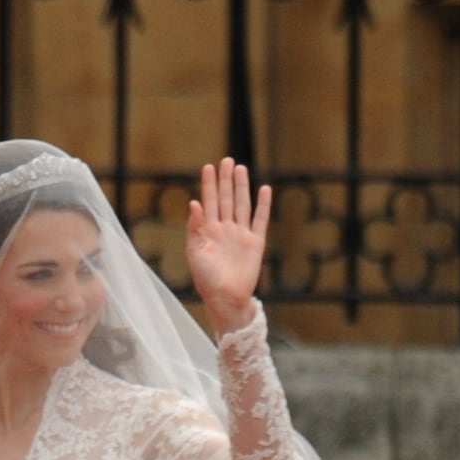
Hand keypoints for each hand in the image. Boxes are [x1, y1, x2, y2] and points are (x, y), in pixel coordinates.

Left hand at [187, 157, 271, 330]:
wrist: (226, 297)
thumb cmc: (206, 279)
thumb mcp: (194, 252)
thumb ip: (194, 227)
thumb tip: (194, 203)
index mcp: (208, 230)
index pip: (208, 201)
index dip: (209, 184)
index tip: (209, 167)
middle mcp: (225, 229)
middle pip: (226, 198)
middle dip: (226, 180)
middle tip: (227, 161)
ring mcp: (241, 234)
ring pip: (241, 205)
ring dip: (241, 187)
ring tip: (241, 169)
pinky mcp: (255, 243)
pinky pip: (260, 220)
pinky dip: (263, 205)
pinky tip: (264, 191)